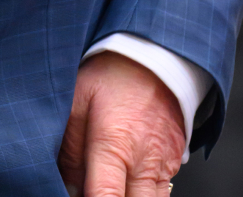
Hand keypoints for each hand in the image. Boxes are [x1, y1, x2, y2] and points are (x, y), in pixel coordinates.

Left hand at [58, 52, 183, 196]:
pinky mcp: (175, 163)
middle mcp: (144, 161)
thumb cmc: (109, 77)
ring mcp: (164, 164)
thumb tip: (67, 187)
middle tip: (90, 188)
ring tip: (105, 183)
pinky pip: (161, 192)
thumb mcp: (74, 102)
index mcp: (114, 145)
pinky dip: (143, 193)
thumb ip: (70, 150)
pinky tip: (124, 181)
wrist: (152, 60)